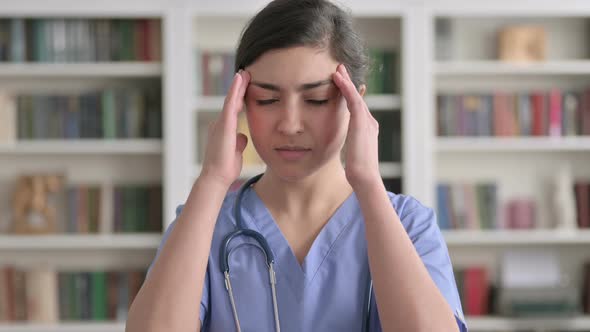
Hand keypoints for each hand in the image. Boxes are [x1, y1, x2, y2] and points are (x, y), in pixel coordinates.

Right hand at [200, 70, 250, 187]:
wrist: (217, 177)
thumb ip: (238, 142)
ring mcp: (221, 123)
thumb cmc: (225, 167)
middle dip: (239, 88)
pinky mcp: (224, 124)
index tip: (247, 87)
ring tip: (244, 73)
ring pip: (231, 99)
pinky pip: (230, 103)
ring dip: (238, 85)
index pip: (235, 110)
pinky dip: (235, 91)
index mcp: (225, 129)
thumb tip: (243, 136)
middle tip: (246, 73)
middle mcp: (221, 123)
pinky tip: (240, 80)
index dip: (240, 98)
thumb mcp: (236, 152)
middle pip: (232, 102)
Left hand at [333, 64, 381, 190]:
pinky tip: (338, 78)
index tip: (341, 84)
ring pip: (355, 95)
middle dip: (349, 83)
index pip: (357, 107)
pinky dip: (345, 87)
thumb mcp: (352, 155)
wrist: (365, 177)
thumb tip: (346, 149)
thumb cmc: (358, 172)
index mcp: (367, 129)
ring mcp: (367, 121)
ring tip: (337, 69)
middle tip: (340, 69)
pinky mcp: (361, 122)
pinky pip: (353, 99)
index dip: (349, 94)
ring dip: (346, 81)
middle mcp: (369, 122)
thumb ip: (350, 147)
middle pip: (357, 98)